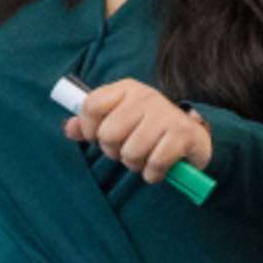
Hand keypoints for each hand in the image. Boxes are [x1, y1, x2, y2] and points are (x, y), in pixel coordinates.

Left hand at [66, 78, 212, 187]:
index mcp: (126, 89)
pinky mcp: (183, 134)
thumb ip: (90, 124)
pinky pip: (154, 163)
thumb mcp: (119, 120)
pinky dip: (153, 173)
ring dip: (135, 164)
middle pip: (108, 134)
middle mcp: (146, 96)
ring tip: (144, 158)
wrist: (193, 136)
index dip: (89, 129)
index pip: (91, 105)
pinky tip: (157, 168)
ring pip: (131, 152)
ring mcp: (166, 114)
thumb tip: (69, 129)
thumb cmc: (147, 129)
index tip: (98, 138)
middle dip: (115, 151)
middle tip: (128, 149)